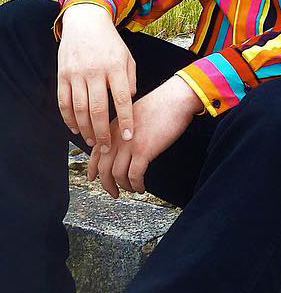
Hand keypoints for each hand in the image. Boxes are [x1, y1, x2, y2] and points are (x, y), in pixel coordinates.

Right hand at [57, 3, 136, 151]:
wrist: (85, 22)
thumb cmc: (111, 44)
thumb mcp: (128, 58)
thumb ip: (130, 80)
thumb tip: (129, 102)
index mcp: (115, 67)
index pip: (122, 99)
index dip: (126, 120)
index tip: (129, 137)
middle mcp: (95, 71)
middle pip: (98, 109)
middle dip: (103, 132)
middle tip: (107, 147)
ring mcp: (76, 73)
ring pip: (79, 108)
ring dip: (85, 129)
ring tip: (92, 142)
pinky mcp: (62, 75)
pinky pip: (64, 102)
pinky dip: (68, 118)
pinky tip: (75, 129)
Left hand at [87, 75, 203, 197]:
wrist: (175, 99)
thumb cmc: (160, 105)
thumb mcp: (133, 114)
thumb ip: (123, 130)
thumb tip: (123, 147)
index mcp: (113, 127)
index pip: (95, 152)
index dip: (93, 169)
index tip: (94, 178)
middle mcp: (117, 137)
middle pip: (103, 168)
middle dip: (106, 184)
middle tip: (114, 192)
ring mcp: (128, 144)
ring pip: (117, 175)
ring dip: (123, 187)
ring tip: (132, 189)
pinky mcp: (143, 151)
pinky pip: (134, 176)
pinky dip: (136, 185)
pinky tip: (141, 187)